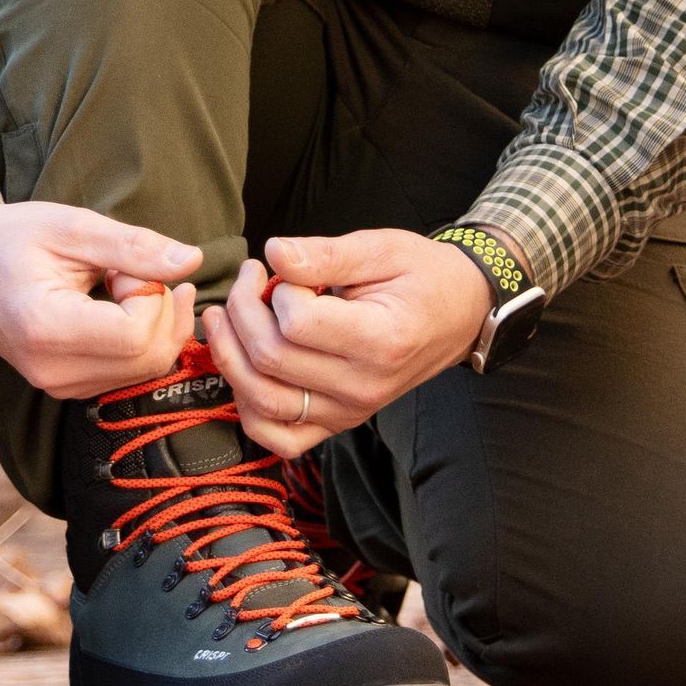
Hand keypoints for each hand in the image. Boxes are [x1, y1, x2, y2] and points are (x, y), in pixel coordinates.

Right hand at [0, 175, 200, 398]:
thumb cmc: (12, 236)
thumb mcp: (72, 227)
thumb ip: (133, 246)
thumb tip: (192, 259)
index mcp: (45, 329)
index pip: (136, 335)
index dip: (151, 295)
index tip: (125, 265)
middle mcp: (50, 371)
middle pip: (147, 358)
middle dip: (160, 310)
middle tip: (133, 269)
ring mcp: (56, 386)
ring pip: (144, 370)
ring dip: (153, 324)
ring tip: (121, 282)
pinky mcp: (65, 388)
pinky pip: (128, 374)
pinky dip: (140, 339)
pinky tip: (118, 306)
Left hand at [202, 230, 497, 455]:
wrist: (457, 315)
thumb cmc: (422, 276)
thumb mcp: (381, 249)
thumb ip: (324, 254)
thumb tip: (273, 253)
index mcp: (381, 341)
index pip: (296, 323)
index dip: (277, 289)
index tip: (285, 270)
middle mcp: (363, 387)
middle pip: (271, 359)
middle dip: (242, 310)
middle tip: (249, 278)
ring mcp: (349, 412)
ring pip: (263, 401)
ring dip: (230, 355)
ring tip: (228, 315)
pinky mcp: (338, 423)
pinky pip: (279, 437)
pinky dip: (249, 408)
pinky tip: (244, 368)